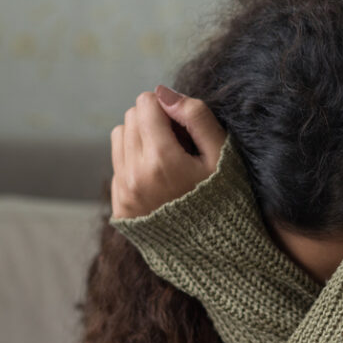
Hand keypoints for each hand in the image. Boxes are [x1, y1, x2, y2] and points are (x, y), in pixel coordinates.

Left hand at [110, 86, 227, 219]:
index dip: (167, 107)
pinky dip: (135, 163)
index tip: (184, 127)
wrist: (216, 251)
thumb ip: (196, 117)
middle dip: (152, 121)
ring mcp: (125, 193)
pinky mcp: (120, 206)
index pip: (145, 103)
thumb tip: (163, 92)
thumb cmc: (224, 198)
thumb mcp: (222, 155)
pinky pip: (117, 165)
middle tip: (179, 144)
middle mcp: (136, 176)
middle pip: (130, 118)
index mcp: (162, 160)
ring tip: (167, 159)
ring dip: (140, 138)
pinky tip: (159, 180)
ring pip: (119, 137)